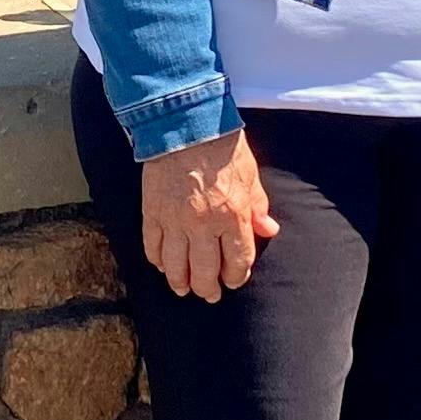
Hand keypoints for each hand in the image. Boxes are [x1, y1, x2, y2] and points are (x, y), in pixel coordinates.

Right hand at [139, 129, 279, 301]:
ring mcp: (174, 221)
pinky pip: (153, 247)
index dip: (236, 276)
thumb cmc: (222, 146)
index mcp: (232, 216)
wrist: (184, 124)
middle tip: (210, 294)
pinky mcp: (152, 212)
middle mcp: (203, 225)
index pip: (238, 261)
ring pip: (176, 267)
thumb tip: (268, 230)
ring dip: (181, 284)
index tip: (234, 279)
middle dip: (209, 289)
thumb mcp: (250, 174)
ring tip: (184, 290)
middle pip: (205, 273)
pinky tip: (163, 266)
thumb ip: (257, 206)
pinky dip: (158, 261)